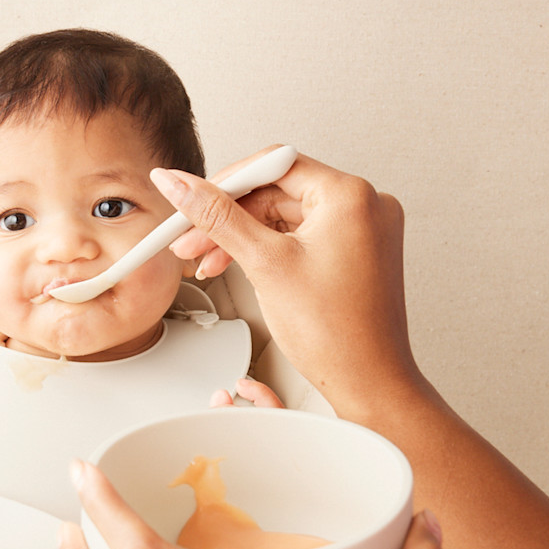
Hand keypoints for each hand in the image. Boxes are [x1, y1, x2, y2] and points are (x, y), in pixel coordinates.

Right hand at [154, 150, 425, 423]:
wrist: (367, 382)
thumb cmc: (335, 334)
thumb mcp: (263, 263)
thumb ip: (217, 217)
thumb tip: (180, 184)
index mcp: (350, 196)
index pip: (272, 165)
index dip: (223, 184)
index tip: (189, 198)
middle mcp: (364, 205)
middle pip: (277, 192)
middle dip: (228, 218)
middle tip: (190, 240)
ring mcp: (362, 230)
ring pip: (285, 217)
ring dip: (243, 237)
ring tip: (209, 262)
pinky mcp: (355, 253)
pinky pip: (301, 237)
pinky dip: (268, 250)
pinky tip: (241, 267)